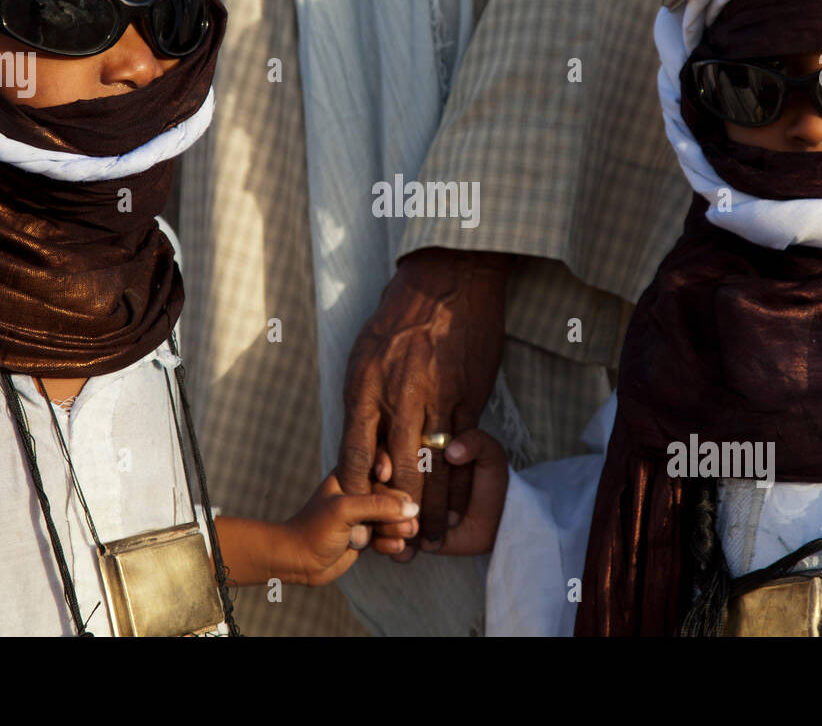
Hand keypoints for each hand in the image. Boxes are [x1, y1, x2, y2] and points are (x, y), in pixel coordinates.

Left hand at [278, 472, 417, 585]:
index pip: (384, 468)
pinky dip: (392, 542)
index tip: (404, 496)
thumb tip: (413, 508)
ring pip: (394, 517)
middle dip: (401, 511)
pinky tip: (391, 548)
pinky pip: (389, 536)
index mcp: (351, 473)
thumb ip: (378, 506)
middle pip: (394, 495)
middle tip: (408, 526)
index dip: (397, 480)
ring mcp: (364, 514)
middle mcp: (360, 490)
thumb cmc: (314, 529)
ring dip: (400, 528)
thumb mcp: (345, 510)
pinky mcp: (367, 534)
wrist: (296, 561)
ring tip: (403, 536)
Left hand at [338, 248, 510, 557]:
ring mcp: (438, 398)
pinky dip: (460, 482)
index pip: (353, 450)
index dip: (355, 488)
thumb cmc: (400, 316)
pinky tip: (459, 504)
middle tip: (395, 542)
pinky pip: (463, 451)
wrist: (450, 279)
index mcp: (366, 384)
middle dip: (394, 510)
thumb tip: (364, 449)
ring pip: (432, 466)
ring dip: (431, 506)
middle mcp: (400, 396)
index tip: (355, 515)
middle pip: (393, 468)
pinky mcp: (468, 398)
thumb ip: (363, 403)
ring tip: (431, 537)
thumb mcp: (364, 354)